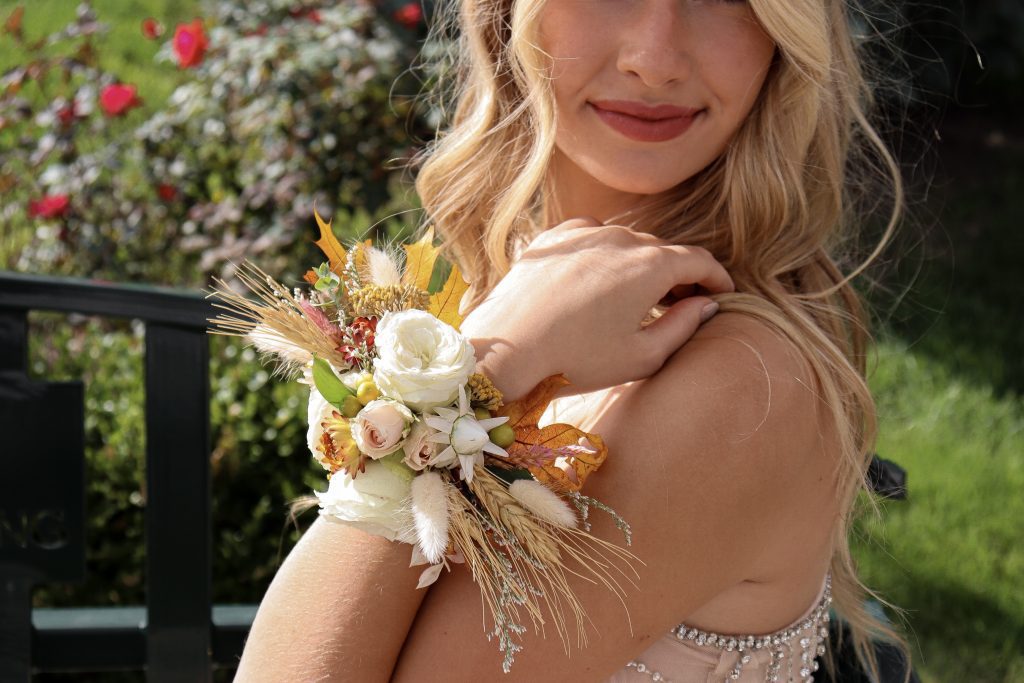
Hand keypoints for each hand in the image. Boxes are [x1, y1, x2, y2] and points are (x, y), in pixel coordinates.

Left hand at [460, 217, 733, 399]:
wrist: (504, 349)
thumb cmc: (576, 359)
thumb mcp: (642, 355)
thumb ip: (683, 326)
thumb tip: (705, 305)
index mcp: (650, 265)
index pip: (698, 260)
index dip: (716, 278)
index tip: (723, 293)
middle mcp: (620, 238)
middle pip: (663, 251)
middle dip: (680, 275)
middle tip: (684, 304)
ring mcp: (583, 234)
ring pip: (627, 244)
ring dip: (641, 266)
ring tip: (641, 298)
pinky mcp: (552, 239)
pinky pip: (592, 240)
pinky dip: (605, 257)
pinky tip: (600, 284)